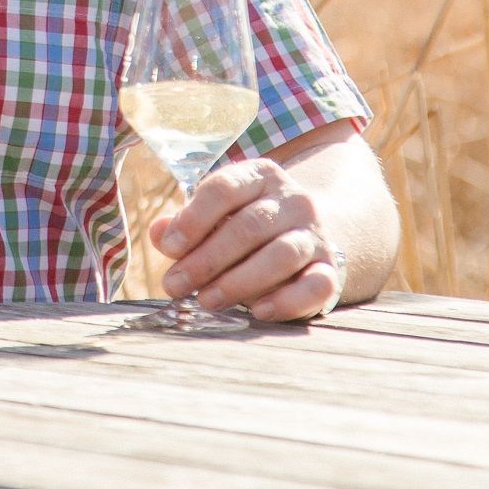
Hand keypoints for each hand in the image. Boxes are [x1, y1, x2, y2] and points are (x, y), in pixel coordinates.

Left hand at [148, 157, 341, 321]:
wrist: (303, 239)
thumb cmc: (244, 228)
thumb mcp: (214, 217)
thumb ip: (184, 224)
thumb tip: (158, 232)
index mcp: (260, 176)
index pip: (224, 188)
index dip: (193, 219)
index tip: (168, 248)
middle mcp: (293, 200)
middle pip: (249, 226)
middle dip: (207, 259)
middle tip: (175, 285)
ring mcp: (315, 234)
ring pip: (281, 254)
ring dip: (239, 281)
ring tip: (207, 301)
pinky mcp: (330, 269)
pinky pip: (316, 285)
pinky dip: (287, 301)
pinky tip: (258, 312)